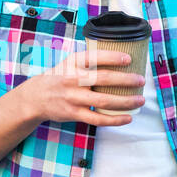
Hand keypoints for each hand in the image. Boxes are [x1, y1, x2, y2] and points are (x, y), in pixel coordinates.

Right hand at [19, 47, 145, 125]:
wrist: (36, 97)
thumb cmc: (60, 77)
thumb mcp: (69, 63)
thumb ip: (89, 60)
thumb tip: (120, 56)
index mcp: (73, 62)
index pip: (95, 57)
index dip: (113, 57)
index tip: (129, 59)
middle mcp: (73, 79)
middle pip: (103, 79)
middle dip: (126, 80)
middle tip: (141, 80)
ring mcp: (73, 98)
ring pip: (103, 100)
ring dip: (125, 101)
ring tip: (140, 99)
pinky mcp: (74, 114)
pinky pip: (98, 119)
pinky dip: (115, 120)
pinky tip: (128, 117)